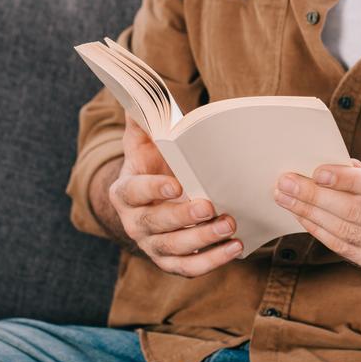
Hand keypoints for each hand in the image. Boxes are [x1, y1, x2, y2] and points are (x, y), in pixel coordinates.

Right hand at [108, 114, 242, 276]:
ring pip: (174, 249)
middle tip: (209, 206)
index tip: (174, 184)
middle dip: (183, 217)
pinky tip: (235, 248)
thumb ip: (144, 121)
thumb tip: (140, 94)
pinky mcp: (172, 262)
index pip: (135, 192)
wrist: (153, 201)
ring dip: (203, 240)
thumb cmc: (154, 166)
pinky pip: (190, 267)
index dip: (152, 190)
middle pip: (156, 224)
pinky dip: (213, 261)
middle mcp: (135, 223)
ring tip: (229, 226)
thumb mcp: (145, 143)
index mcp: (125, 192)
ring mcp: (153, 246)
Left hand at [272, 153, 360, 284]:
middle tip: (285, 182)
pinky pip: (345, 249)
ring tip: (284, 196)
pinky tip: (302, 215)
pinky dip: (320, 231)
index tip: (317, 171)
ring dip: (309, 213)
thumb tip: (337, 169)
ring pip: (346, 233)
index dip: (348, 180)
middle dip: (315, 196)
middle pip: (357, 212)